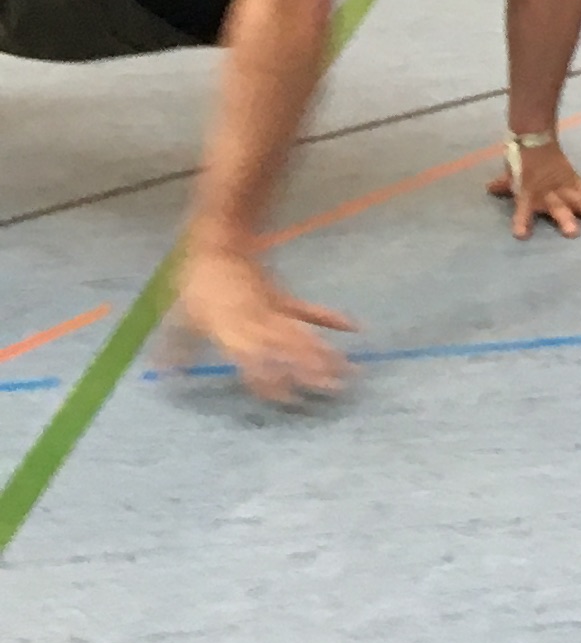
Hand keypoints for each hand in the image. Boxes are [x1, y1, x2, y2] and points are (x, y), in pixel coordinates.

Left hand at [176, 248, 355, 401]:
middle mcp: (258, 324)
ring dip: (327, 352)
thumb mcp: (180, 317)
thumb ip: (177, 347)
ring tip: (349, 371)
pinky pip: (310, 312)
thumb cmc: (196, 283)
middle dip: (312, 370)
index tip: (287, 399)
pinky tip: (354, 328)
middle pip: (289, 351)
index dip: (270, 381)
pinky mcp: (285, 299)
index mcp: (232, 331)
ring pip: (304, 334)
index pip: (254, 362)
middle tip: (334, 389)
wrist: (219, 243)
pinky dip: (332, 319)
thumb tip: (164, 375)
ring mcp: (275, 311)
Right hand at [485, 141, 580, 238]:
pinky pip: (524, 210)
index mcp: (575, 186)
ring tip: (573, 233)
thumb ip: (569, 182)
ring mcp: (547, 193)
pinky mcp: (527, 194)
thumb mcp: (556, 172)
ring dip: (566, 219)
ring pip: (560, 208)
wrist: (530, 137)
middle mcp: (565, 191)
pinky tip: (521, 234)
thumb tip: (542, 188)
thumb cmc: (546, 158)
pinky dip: (522, 221)